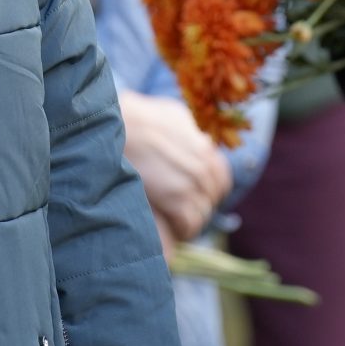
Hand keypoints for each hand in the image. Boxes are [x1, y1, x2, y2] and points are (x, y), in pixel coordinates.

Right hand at [120, 92, 231, 243]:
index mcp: (205, 151)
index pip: (222, 181)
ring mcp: (190, 186)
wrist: (122, 127)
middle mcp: (203, 170)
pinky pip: (189, 225)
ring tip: (177, 219)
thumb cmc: (143, 117)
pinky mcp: (176, 202)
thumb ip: (193, 132)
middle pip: (212, 200)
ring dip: (191, 218)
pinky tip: (173, 227)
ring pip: (202, 215)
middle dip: (200, 205)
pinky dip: (183, 229)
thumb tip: (203, 140)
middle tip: (184, 208)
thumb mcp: (176, 116)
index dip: (212, 190)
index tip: (199, 194)